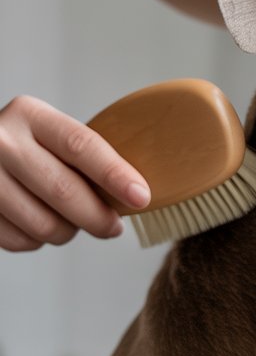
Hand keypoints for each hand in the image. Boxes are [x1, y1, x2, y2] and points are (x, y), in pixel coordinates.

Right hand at [0, 95, 149, 250]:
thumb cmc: (28, 149)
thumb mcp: (50, 135)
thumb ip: (83, 156)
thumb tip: (133, 194)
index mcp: (30, 115)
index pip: (80, 145)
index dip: (114, 174)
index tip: (141, 196)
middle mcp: (2, 141)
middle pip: (63, 190)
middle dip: (98, 217)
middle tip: (114, 227)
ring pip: (44, 224)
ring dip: (68, 232)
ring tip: (72, 222)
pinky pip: (22, 241)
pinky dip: (39, 240)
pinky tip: (40, 223)